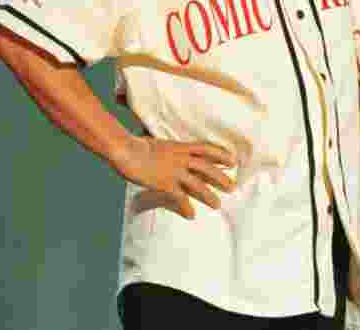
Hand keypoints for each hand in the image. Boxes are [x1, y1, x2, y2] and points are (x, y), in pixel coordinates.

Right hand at [113, 135, 236, 218]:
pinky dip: (186, 207)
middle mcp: (181, 159)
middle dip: (221, 178)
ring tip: (218, 205)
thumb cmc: (137, 145)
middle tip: (233, 187)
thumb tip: (169, 150)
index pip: (207, 149)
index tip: (233, 161)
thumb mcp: (158, 143)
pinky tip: (191, 215)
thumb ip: (168, 149)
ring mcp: (174, 171)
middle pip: (207, 168)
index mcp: (181, 147)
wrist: (126, 150)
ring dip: (209, 196)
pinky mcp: (165, 183)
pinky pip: (180, 197)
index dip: (221, 155)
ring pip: (198, 185)